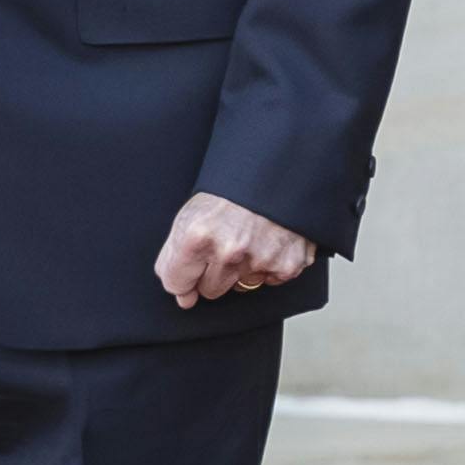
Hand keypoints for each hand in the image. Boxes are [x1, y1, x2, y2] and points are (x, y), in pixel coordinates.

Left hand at [156, 190, 315, 309]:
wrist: (278, 168)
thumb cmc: (234, 188)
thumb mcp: (192, 212)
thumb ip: (176, 256)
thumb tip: (183, 297)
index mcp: (198, 235)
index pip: (176, 283)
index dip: (182, 277)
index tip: (189, 271)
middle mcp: (229, 251)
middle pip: (209, 290)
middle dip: (214, 273)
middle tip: (225, 242)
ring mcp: (260, 260)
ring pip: (240, 287)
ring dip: (243, 269)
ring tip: (249, 237)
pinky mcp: (288, 265)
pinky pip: (270, 281)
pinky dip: (270, 265)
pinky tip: (269, 240)